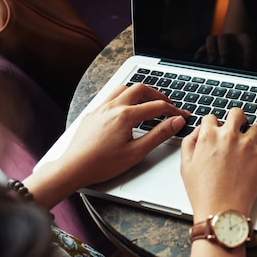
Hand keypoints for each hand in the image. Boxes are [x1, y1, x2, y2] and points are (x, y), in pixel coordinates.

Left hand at [29, 83, 189, 206]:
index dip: (174, 110)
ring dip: (139, 92)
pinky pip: (110, 96)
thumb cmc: (102, 163)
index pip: (157, 106)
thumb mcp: (137, 152)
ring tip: (148, 101)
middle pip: (140, 89)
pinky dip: (124, 96)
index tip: (182, 115)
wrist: (73, 168)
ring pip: (123, 89)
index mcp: (126, 115)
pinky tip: (125, 108)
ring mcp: (101, 108)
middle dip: (157, 94)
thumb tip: (176, 122)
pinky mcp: (92, 113)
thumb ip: (159, 134)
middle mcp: (113, 107)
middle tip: (167, 103)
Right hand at [180, 108, 256, 220]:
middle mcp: (229, 136)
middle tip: (240, 120)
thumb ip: (190, 143)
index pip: (211, 118)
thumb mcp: (186, 165)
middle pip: (236, 114)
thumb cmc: (203, 192)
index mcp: (209, 137)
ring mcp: (247, 144)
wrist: (221, 209)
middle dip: (237, 116)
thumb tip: (197, 132)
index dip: (213, 122)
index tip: (216, 125)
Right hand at [194, 33, 256, 66]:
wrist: (235, 44)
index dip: (248, 53)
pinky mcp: (208, 47)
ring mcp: (218, 41)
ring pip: (211, 39)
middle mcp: (229, 38)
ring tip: (212, 62)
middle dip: (224, 50)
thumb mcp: (256, 55)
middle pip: (225, 38)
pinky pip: (202, 47)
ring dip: (211, 50)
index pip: (246, 43)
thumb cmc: (247, 54)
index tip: (248, 65)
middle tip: (225, 63)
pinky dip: (200, 52)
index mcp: (243, 39)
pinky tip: (199, 60)